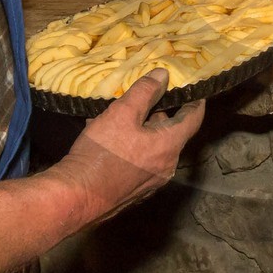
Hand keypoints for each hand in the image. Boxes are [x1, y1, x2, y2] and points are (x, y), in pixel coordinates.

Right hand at [44, 70, 204, 226]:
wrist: (78, 197)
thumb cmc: (103, 152)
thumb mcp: (122, 113)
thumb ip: (145, 92)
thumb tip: (163, 75)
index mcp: (170, 145)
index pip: (194, 118)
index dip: (195, 100)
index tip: (193, 88)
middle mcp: (167, 166)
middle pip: (172, 133)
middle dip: (160, 114)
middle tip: (145, 97)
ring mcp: (152, 181)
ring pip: (154, 147)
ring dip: (142, 130)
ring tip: (121, 115)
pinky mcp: (135, 191)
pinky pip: (141, 160)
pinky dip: (133, 146)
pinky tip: (109, 138)